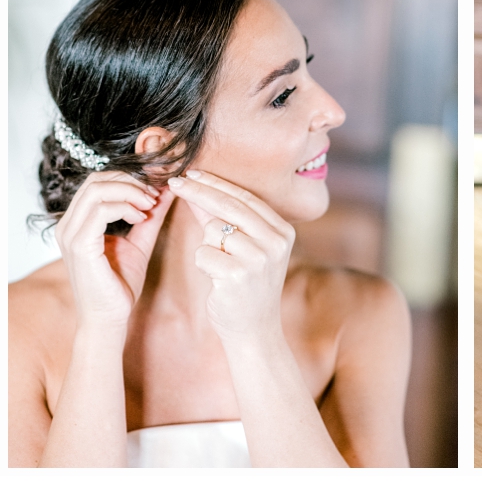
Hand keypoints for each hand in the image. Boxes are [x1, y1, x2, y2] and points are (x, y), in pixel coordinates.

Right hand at [55, 171, 173, 327]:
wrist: (110, 318)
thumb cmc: (120, 284)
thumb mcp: (141, 241)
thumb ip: (151, 216)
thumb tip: (167, 190)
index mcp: (78, 222)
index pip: (98, 181)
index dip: (130, 179)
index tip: (156, 191)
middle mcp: (69, 225)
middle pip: (97, 180)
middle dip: (132, 181)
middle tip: (155, 196)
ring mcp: (71, 235)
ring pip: (98, 189)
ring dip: (131, 192)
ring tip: (150, 206)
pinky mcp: (80, 246)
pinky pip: (100, 210)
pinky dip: (125, 207)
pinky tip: (141, 218)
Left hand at [167, 170, 295, 343]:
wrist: (255, 330)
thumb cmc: (247, 285)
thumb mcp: (246, 249)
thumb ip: (226, 220)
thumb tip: (197, 189)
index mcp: (283, 230)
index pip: (245, 197)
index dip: (216, 184)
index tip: (191, 174)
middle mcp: (276, 241)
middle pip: (229, 205)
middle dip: (198, 192)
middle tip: (174, 183)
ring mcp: (260, 257)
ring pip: (213, 231)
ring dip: (207, 246)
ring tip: (223, 267)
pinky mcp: (238, 275)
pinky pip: (204, 253)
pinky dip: (203, 264)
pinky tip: (218, 280)